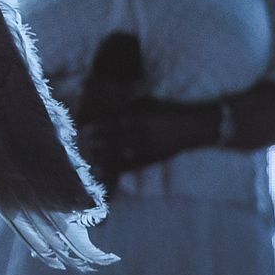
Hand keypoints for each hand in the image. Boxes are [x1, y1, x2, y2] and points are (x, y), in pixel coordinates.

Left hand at [78, 98, 216, 179]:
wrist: (196, 127)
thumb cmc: (170, 110)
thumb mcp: (149, 103)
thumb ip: (130, 103)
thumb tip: (110, 102)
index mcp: (140, 118)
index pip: (114, 123)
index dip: (98, 127)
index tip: (83, 129)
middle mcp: (142, 134)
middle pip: (114, 140)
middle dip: (96, 145)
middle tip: (79, 147)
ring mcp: (148, 148)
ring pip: (121, 155)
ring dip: (104, 159)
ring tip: (87, 161)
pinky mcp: (153, 159)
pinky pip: (133, 166)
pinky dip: (119, 169)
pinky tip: (107, 173)